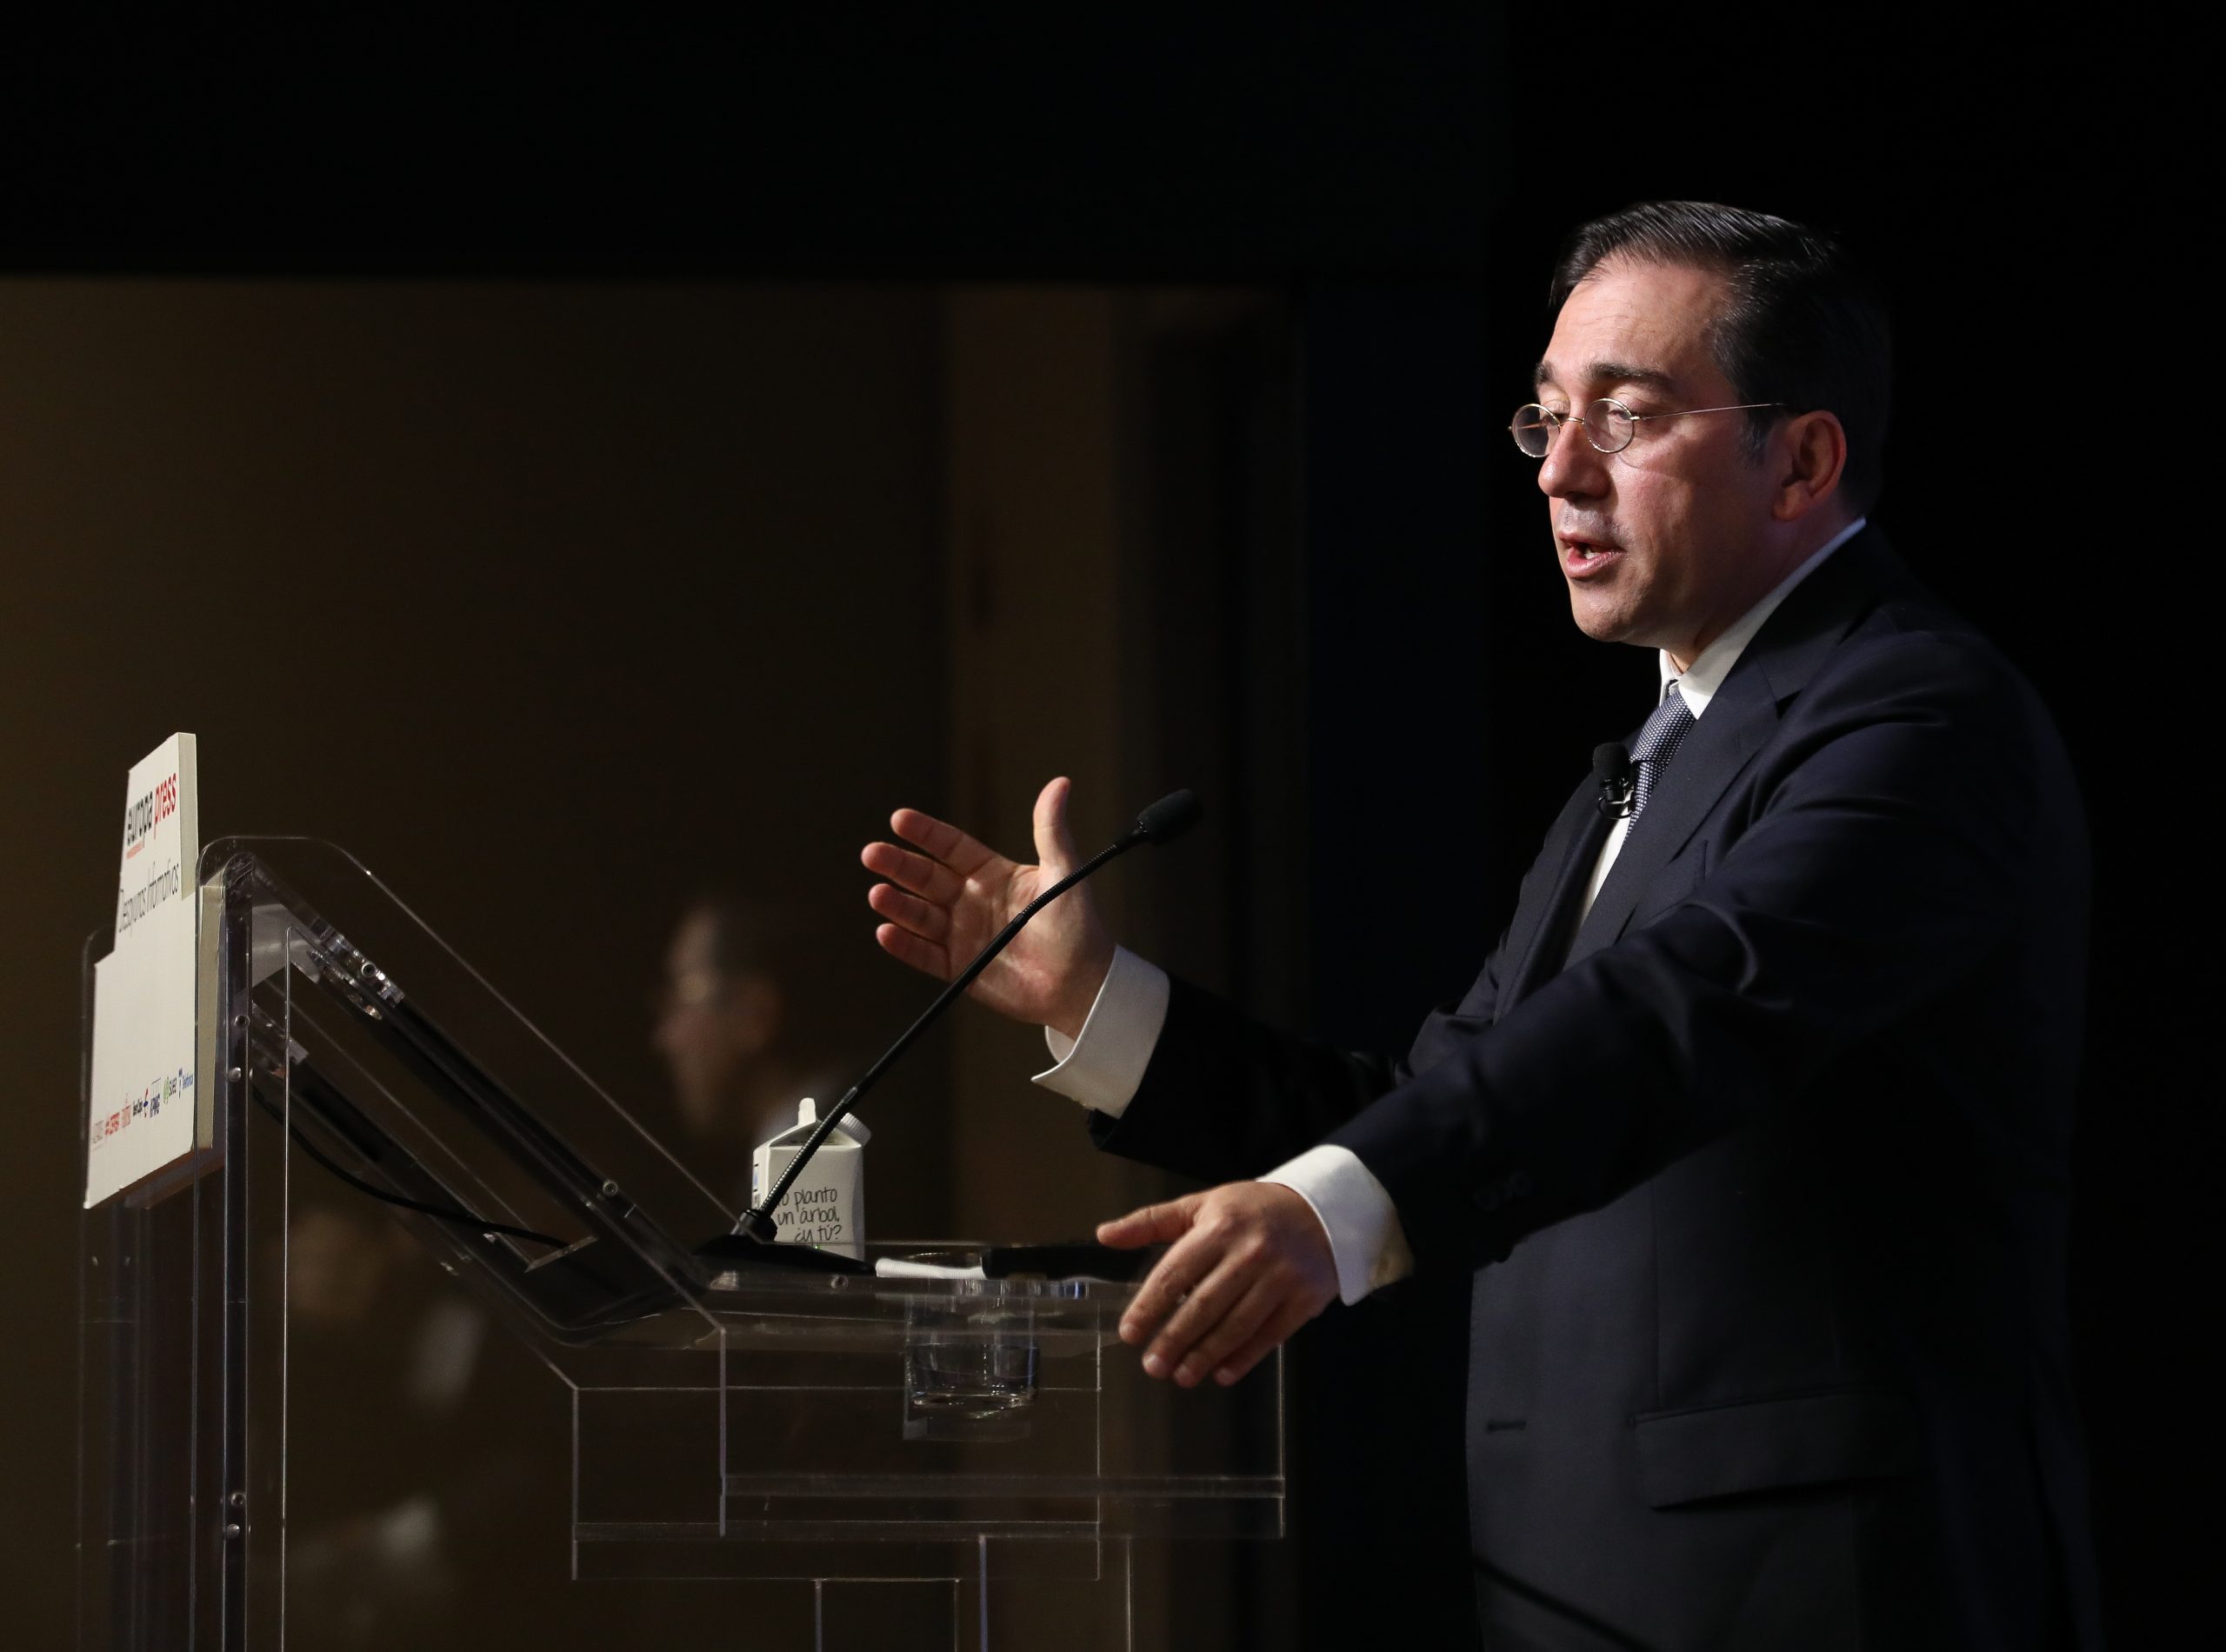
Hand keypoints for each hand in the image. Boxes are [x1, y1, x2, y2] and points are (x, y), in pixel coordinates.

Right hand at [863, 776, 1115, 1036]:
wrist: (1081, 985)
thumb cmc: (1077, 926)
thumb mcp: (1063, 874)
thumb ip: (1051, 831)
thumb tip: (1060, 783)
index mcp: (992, 874)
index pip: (951, 847)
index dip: (926, 834)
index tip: (899, 819)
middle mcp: (971, 900)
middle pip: (926, 878)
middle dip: (899, 865)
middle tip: (872, 853)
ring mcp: (962, 933)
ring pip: (920, 915)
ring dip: (897, 904)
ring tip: (877, 894)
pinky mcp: (959, 968)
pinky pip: (924, 954)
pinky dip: (904, 945)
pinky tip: (886, 932)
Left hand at [1097, 1182, 1337, 1386]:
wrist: (1323, 1209)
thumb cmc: (1253, 1209)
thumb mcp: (1202, 1204)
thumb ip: (1152, 1222)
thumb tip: (1105, 1235)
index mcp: (1219, 1227)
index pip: (1174, 1273)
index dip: (1149, 1307)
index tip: (1130, 1332)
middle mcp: (1249, 1253)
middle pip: (1203, 1305)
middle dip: (1173, 1340)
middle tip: (1152, 1366)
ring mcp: (1280, 1278)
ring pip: (1235, 1325)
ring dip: (1204, 1355)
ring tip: (1181, 1375)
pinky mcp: (1303, 1299)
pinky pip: (1269, 1336)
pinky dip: (1243, 1358)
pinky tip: (1221, 1373)